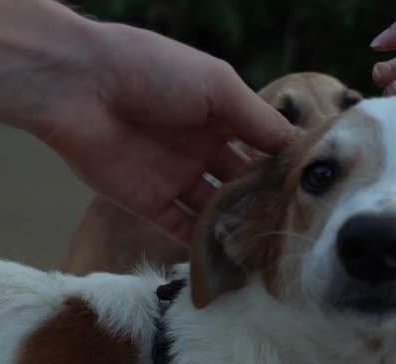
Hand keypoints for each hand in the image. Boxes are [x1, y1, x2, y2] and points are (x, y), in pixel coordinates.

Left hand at [31, 23, 293, 244]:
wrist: (79, 87)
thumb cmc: (151, 70)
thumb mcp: (217, 86)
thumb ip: (256, 119)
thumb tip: (297, 146)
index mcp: (220, 113)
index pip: (262, 147)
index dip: (285, 169)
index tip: (316, 195)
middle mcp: (201, 147)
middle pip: (241, 184)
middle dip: (263, 206)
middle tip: (296, 234)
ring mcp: (175, 177)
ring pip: (214, 212)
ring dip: (236, 231)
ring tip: (267, 255)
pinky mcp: (148, 203)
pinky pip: (181, 229)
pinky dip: (202, 246)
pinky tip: (229, 262)